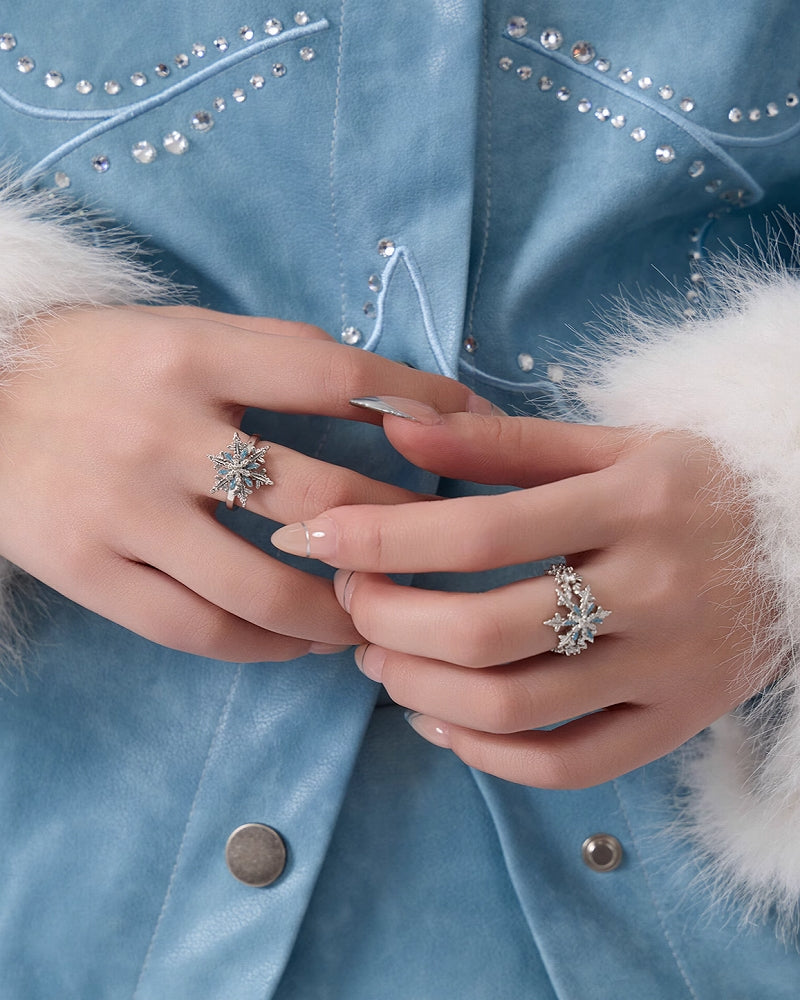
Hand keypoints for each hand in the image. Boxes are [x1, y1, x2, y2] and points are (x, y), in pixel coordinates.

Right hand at [0, 311, 473, 660]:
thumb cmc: (91, 361)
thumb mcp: (178, 329)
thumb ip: (273, 354)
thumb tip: (383, 393)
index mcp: (191, 352)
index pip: (334, 374)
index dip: (417, 402)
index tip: (474, 428)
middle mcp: (162, 429)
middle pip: (317, 493)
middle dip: (397, 530)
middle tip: (437, 552)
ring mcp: (121, 507)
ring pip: (263, 586)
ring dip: (338, 611)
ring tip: (374, 616)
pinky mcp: (85, 569)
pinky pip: (197, 628)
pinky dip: (265, 646)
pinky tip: (300, 643)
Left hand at [272, 403, 763, 785]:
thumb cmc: (690, 485)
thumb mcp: (609, 444)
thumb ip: (500, 441)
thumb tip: (393, 427)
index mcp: (634, 502)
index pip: (482, 531)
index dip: (383, 539)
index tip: (315, 535)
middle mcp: (655, 589)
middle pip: (488, 631)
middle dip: (390, 621)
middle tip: (350, 601)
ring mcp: (669, 668)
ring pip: (517, 708)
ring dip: (420, 689)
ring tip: (378, 657)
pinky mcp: (676, 722)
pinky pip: (568, 765)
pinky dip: (485, 755)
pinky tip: (438, 719)